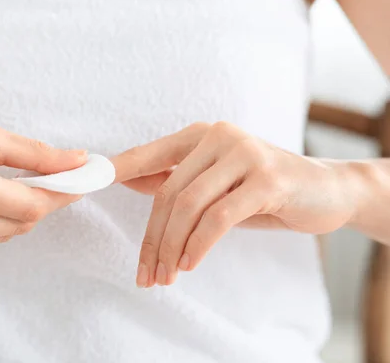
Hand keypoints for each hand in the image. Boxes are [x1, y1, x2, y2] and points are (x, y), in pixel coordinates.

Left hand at [112, 122, 356, 286]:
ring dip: (172, 247)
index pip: (149, 156)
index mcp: (200, 135)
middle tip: (147, 272)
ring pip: (189, 204)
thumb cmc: (261, 190)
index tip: (84, 185)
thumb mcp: (214, 183)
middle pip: (167, 192)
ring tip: (166, 275)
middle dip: (153, 238)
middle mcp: (219, 136)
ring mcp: (244, 154)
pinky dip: (199, 243)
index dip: (117, 170)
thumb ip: (175, 179)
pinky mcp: (266, 178)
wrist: (326, 191)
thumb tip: (125, 178)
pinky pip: (219, 216)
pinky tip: (190, 263)